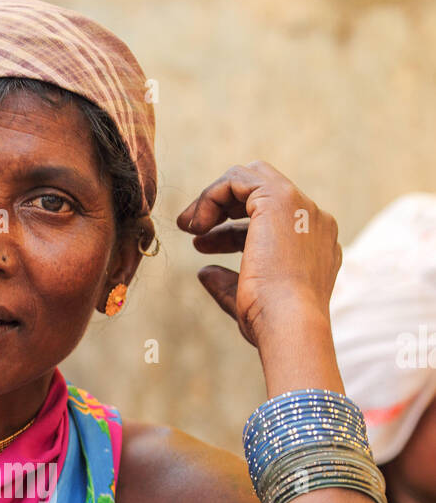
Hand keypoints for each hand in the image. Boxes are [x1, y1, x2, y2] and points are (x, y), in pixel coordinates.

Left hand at [176, 161, 341, 347]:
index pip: (271, 222)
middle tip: (191, 228)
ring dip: (213, 199)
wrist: (290, 325)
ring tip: (188, 227)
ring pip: (251, 178)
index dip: (232, 230)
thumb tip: (205, 272)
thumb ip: (228, 283)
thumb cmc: (272, 323)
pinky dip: (211, 196)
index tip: (202, 246)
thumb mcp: (248, 300)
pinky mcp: (280, 198)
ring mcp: (301, 206)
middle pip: (263, 191)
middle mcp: (314, 221)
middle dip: (223, 205)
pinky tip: (196, 224)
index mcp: (314, 245)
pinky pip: (238, 178)